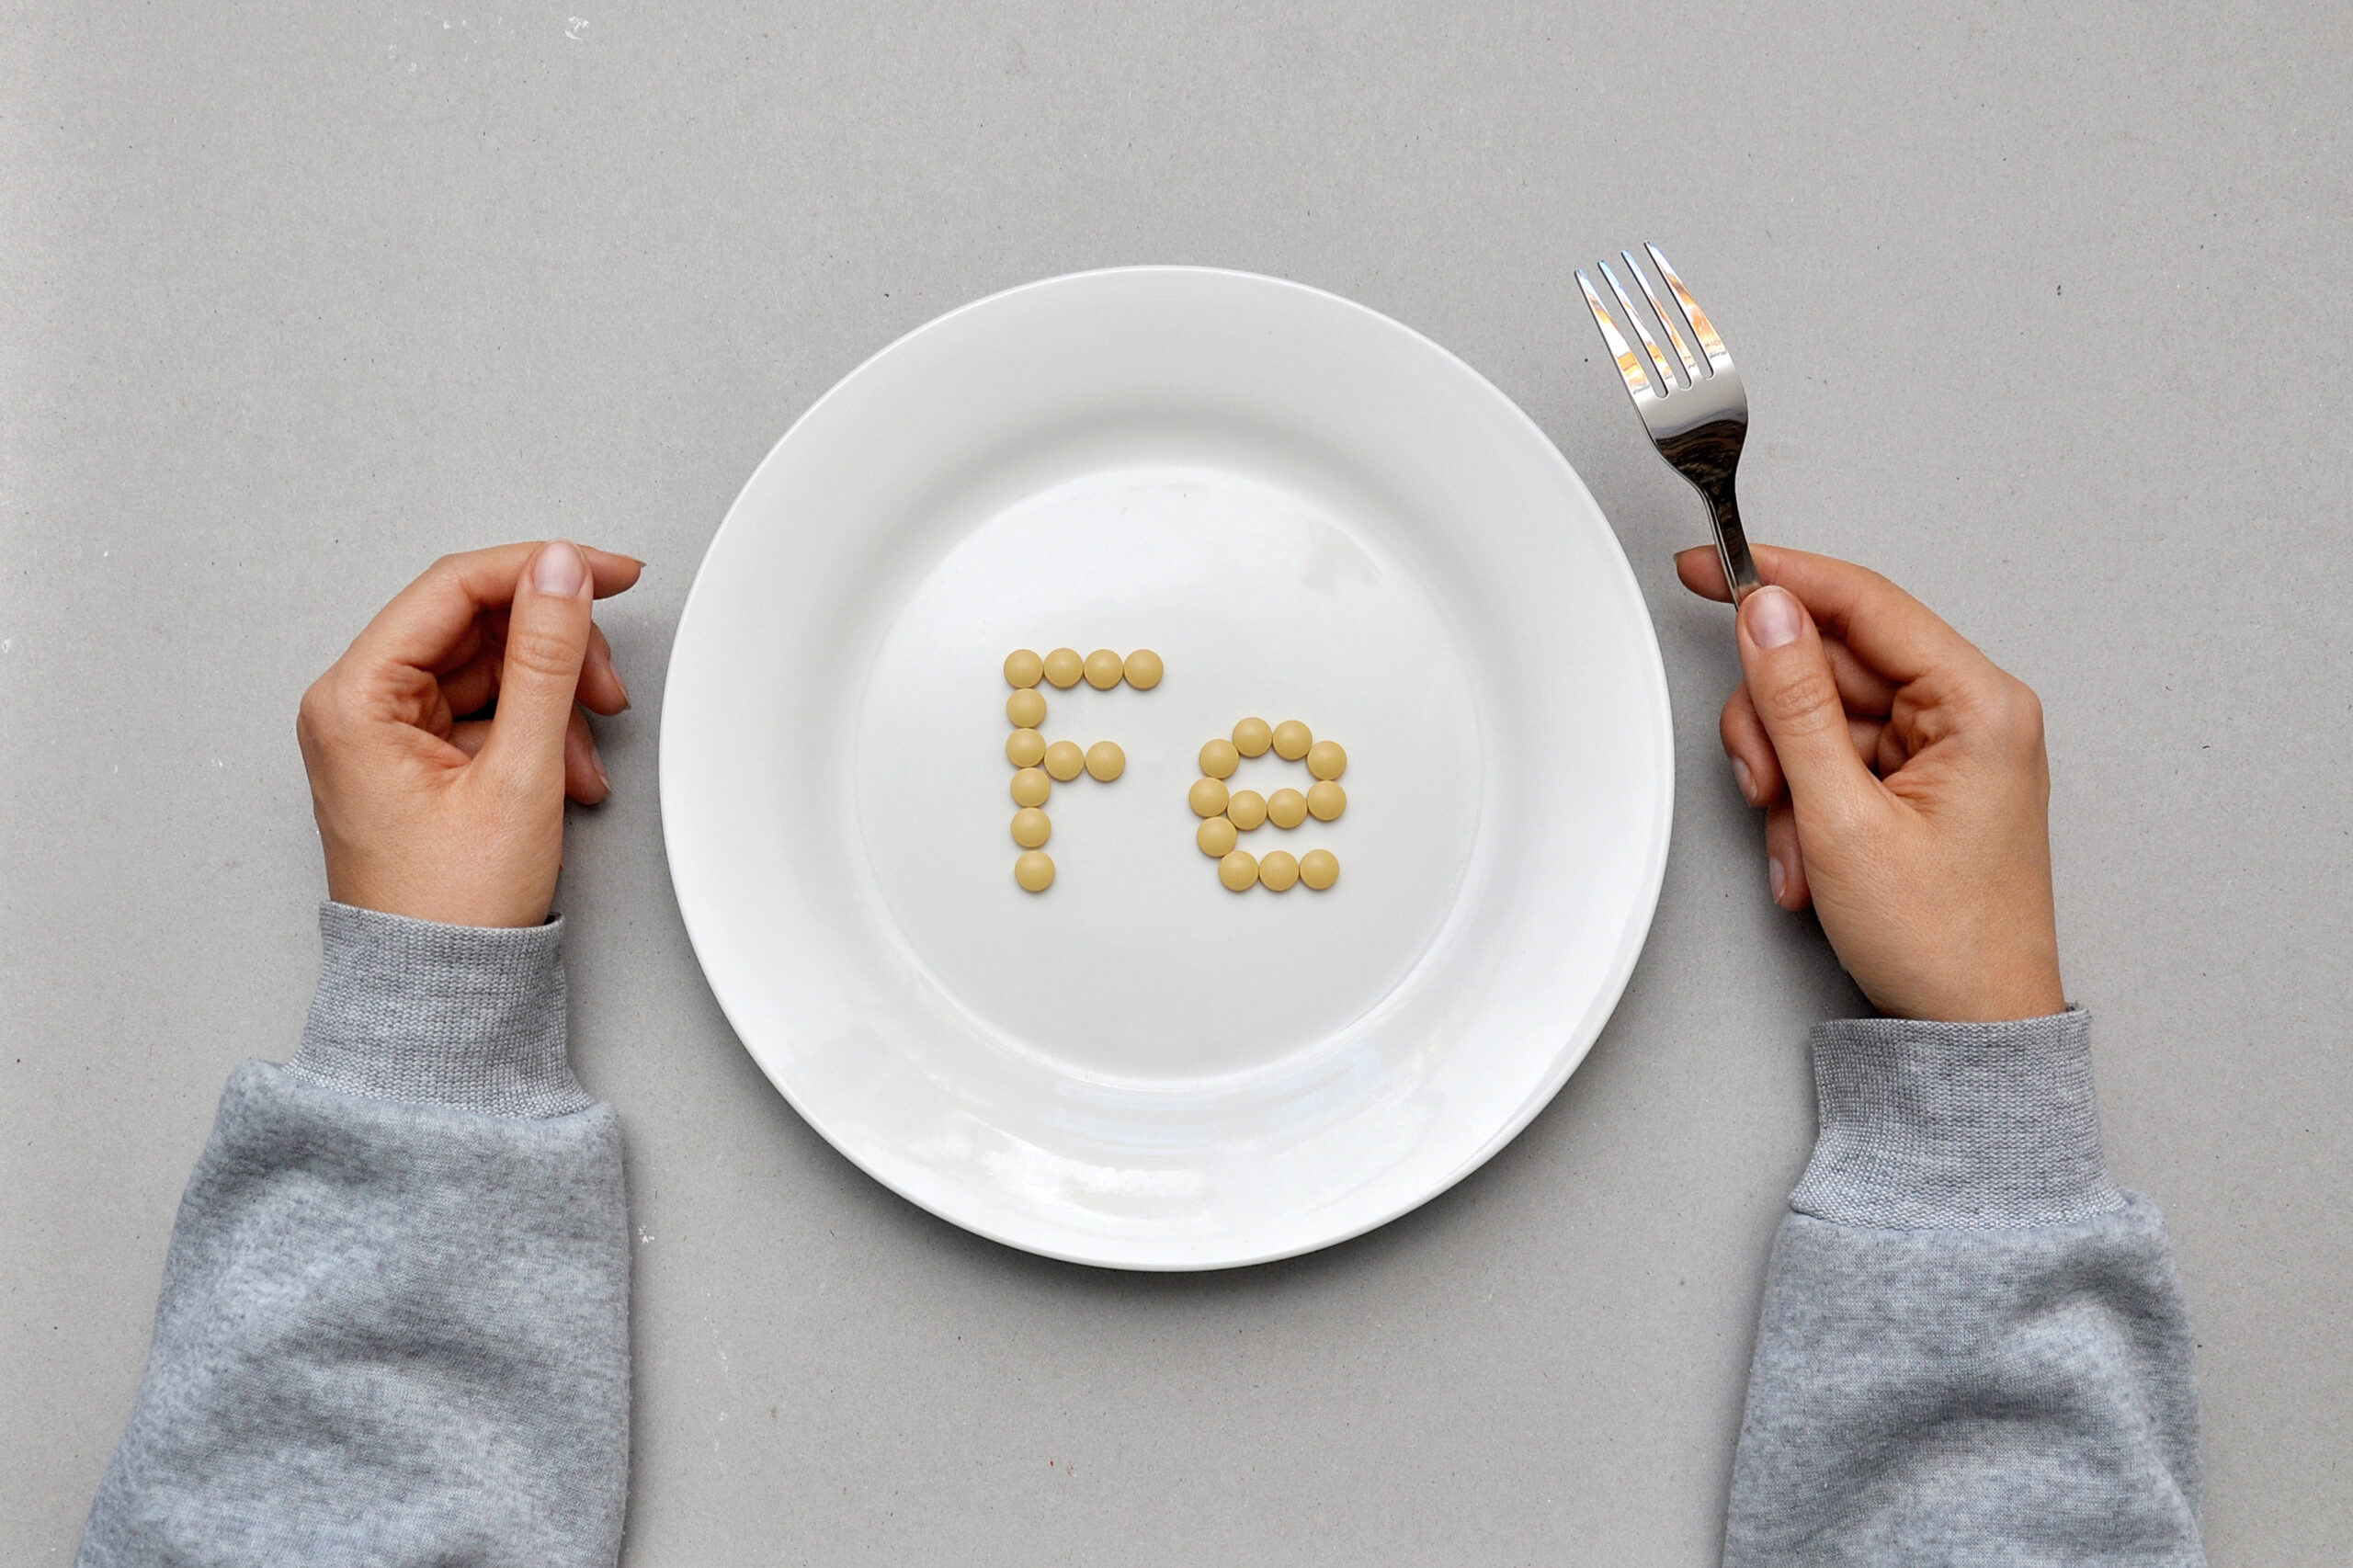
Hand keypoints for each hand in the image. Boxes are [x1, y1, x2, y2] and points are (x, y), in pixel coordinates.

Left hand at [297, 541, 642, 928]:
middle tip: (608, 688)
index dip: (541, 569)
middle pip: (476, 627)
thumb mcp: (521, 772)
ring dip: (554, 700)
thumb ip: (548, 659)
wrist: (438, 997)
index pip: (455, 588)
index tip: (613, 573)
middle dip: (555, 652)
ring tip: (587, 757)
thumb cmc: (454, 908)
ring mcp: (384, 734)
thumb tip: (562, 571)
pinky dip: (538, 733)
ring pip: (490, 669)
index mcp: (355, 697)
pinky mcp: (415, 761)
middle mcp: (357, 705)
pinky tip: (568, 774)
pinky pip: (487, 713)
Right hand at [1677, 544, 2063, 1022]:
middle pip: (1829, 666)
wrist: (1972, 1029)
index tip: (1709, 567)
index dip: (1777, 578)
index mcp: (1977, 703)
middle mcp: (1969, 714)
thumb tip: (1768, 616)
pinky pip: (1835, 762)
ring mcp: (1944, 751)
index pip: (1862, 603)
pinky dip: (1806, 807)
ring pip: (1820, 718)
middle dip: (1778, 729)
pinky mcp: (1919, 785)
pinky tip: (1811, 859)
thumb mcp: (1842, 817)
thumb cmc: (1942, 941)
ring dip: (1787, 782)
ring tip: (1800, 847)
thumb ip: (1796, 705)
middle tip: (1766, 787)